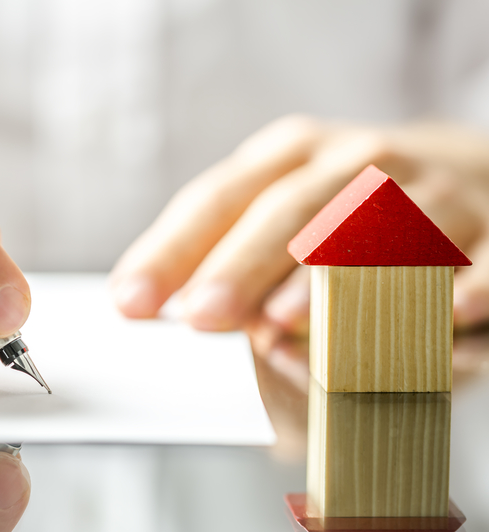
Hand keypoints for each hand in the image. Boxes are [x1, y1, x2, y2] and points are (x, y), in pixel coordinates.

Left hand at [110, 115, 488, 332]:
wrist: (469, 174)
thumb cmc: (353, 213)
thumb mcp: (287, 214)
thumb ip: (235, 258)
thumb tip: (196, 317)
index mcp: (292, 157)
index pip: (219, 200)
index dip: (172, 251)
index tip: (131, 301)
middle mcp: (358, 163)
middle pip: (291, 210)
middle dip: (240, 264)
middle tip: (201, 313)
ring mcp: (432, 190)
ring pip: (380, 229)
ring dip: (330, 275)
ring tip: (281, 321)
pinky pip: (480, 262)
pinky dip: (460, 288)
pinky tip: (438, 316)